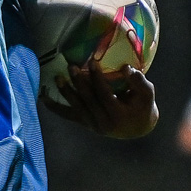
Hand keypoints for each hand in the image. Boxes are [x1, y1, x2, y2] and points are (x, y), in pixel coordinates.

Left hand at [41, 61, 158, 138]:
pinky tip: (43, 97)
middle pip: (87, 100)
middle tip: (71, 66)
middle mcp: (102, 123)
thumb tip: (126, 68)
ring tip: (58, 77)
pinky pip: (68, 115)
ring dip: (66, 92)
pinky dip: (55, 107)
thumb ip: (138, 81)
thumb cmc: (142, 106)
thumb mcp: (147, 94)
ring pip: (76, 107)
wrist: (137, 128)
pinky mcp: (84, 123)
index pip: (104, 95)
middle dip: (79, 82)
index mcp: (118, 115)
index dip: (98, 79)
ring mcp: (92, 124)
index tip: (93, 62)